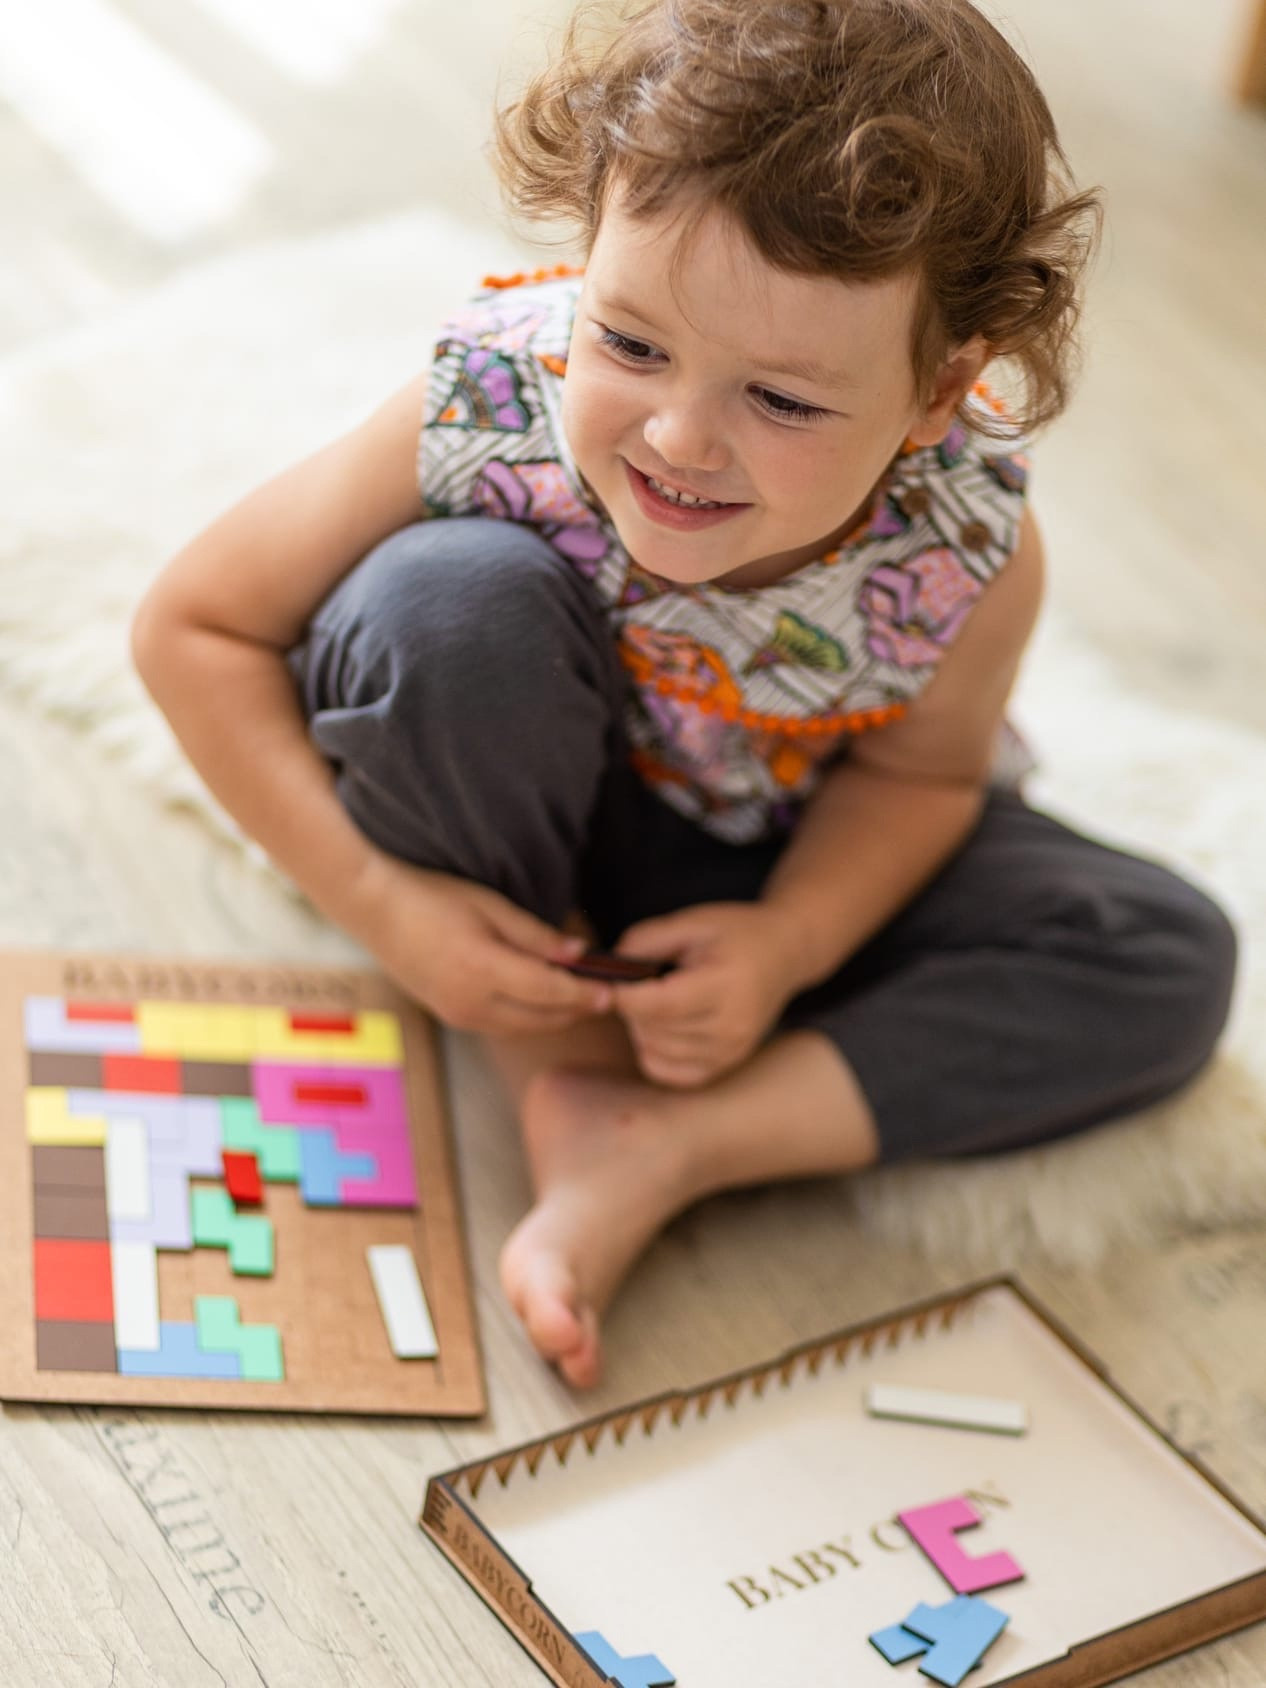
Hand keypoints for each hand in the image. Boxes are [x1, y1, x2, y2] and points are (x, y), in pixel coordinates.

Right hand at [355, 855, 610, 1034]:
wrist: (374, 909)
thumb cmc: (431, 896)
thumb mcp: (490, 906)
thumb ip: (535, 935)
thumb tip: (578, 955)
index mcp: (483, 970)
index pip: (550, 992)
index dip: (584, 993)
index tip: (613, 990)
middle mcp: (471, 1003)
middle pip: (541, 1019)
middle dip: (575, 1010)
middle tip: (603, 994)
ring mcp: (458, 1015)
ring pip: (523, 1028)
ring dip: (553, 1017)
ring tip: (578, 996)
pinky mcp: (451, 1017)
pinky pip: (502, 1026)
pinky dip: (528, 1017)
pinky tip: (540, 999)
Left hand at [611, 902, 802, 1087]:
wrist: (784, 954)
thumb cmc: (736, 933)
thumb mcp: (692, 921)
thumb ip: (646, 939)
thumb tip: (610, 966)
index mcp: (728, 984)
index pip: (664, 1004)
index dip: (627, 996)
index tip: (611, 980)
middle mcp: (733, 1025)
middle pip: (656, 1029)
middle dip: (632, 1007)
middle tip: (637, 983)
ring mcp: (731, 1051)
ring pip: (657, 1051)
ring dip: (640, 1027)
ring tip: (653, 1000)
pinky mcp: (726, 1065)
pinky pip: (669, 1073)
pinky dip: (653, 1052)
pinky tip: (660, 1026)